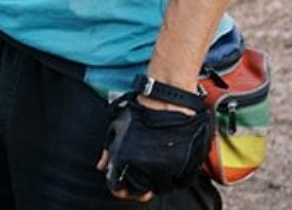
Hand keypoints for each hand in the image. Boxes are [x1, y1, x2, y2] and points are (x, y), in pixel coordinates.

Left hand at [97, 92, 212, 199]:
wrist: (167, 101)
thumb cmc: (142, 113)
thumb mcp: (118, 129)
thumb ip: (109, 150)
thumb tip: (102, 166)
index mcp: (129, 161)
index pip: (123, 187)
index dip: (124, 188)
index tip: (127, 185)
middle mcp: (150, 168)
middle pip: (147, 190)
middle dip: (145, 185)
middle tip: (146, 176)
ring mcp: (171, 167)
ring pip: (166, 187)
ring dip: (162, 181)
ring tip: (160, 169)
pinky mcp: (189, 164)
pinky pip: (184, 181)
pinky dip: (179, 178)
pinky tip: (174, 167)